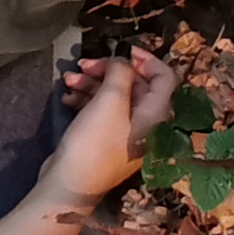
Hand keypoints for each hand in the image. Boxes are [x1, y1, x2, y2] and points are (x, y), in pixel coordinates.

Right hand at [40, 46, 178, 205]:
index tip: (123, 50)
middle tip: (84, 64)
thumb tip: (122, 63)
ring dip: (92, 83)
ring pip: (114, 96)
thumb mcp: (109, 100)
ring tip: (69, 80)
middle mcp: (146, 124)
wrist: (68, 184)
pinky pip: (101, 111)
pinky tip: (68, 98)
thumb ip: (120, 73)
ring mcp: (125, 134)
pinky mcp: (105, 140)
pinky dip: (86, 99)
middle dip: (109, 70)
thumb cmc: (94, 142)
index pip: (165, 78)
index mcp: (155, 115)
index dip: (146, 59)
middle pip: (135, 85)